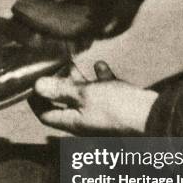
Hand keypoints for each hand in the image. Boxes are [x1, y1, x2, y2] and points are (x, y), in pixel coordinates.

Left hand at [32, 61, 157, 133]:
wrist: (152, 116)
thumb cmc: (117, 108)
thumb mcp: (84, 94)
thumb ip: (60, 90)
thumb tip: (37, 86)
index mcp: (73, 121)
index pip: (46, 115)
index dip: (36, 102)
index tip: (31, 86)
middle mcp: (85, 119)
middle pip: (64, 103)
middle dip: (57, 85)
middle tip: (52, 68)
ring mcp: (101, 113)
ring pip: (84, 95)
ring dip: (78, 79)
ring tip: (72, 62)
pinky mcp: (117, 107)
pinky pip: (105, 91)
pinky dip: (101, 78)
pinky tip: (100, 65)